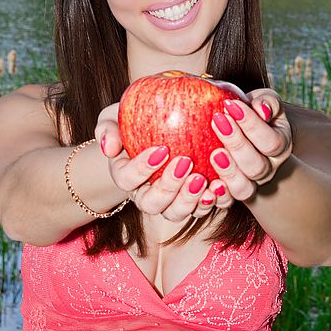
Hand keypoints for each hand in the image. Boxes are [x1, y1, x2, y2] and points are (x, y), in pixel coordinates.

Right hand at [94, 103, 226, 221]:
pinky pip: (203, 208)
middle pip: (153, 204)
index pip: (127, 179)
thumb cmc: (135, 121)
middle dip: (169, 187)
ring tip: (204, 179)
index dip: (141, 168)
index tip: (161, 149)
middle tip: (186, 163)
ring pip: (177, 212)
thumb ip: (108, 128)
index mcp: (126, 176)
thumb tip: (109, 146)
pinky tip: (221, 185)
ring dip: (190, 199)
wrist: (158, 130)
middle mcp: (147, 194)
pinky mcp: (195, 201)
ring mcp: (171, 201)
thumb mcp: (115, 117)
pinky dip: (213, 201)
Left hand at [208, 89, 292, 202]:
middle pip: (257, 166)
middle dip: (236, 143)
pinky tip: (203, 178)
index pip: (270, 140)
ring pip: (244, 187)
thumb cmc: (253, 113)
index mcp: (281, 145)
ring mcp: (252, 184)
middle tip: (217, 120)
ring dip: (228, 171)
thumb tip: (261, 108)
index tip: (230, 105)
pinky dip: (217, 193)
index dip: (251, 124)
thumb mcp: (264, 103)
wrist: (248, 137)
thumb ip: (266, 102)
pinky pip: (227, 201)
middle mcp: (269, 168)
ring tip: (214, 152)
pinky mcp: (234, 193)